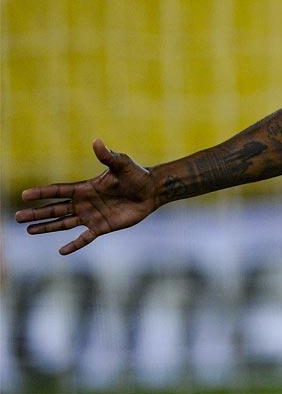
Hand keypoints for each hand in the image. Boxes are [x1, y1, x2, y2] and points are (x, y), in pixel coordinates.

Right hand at [15, 139, 158, 254]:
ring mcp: (92, 216)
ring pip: (64, 223)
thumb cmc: (136, 175)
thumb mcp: (122, 164)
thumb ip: (108, 156)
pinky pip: (85, 238)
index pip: (59, 191)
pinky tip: (62, 251)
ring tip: (29, 230)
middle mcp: (84, 203)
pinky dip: (74, 245)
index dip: (42, 193)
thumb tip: (97, 142)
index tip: (25, 195)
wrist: (152, 191)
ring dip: (47, 227)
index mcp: (85, 188)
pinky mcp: (102, 227)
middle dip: (37, 213)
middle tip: (17, 217)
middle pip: (55, 209)